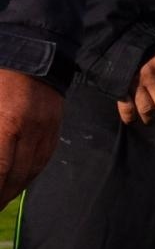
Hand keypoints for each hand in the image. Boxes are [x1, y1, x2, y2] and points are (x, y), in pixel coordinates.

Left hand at [0, 69, 63, 208]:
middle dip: (0, 196)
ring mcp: (46, 128)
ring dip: (13, 189)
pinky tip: (19, 182)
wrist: (33, 48)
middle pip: (13, 175)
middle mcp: (29, 131)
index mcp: (7, 125)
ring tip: (1, 199)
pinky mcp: (55, 125)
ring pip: (31, 170)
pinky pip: (44, 157)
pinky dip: (30, 174)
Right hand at [117, 43, 154, 124]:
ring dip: (151, 118)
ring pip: (146, 108)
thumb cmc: (152, 48)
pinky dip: (130, 117)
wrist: (123, 44)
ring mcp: (134, 83)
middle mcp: (150, 76)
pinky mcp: (120, 89)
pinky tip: (135, 119)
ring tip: (153, 119)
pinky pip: (126, 108)